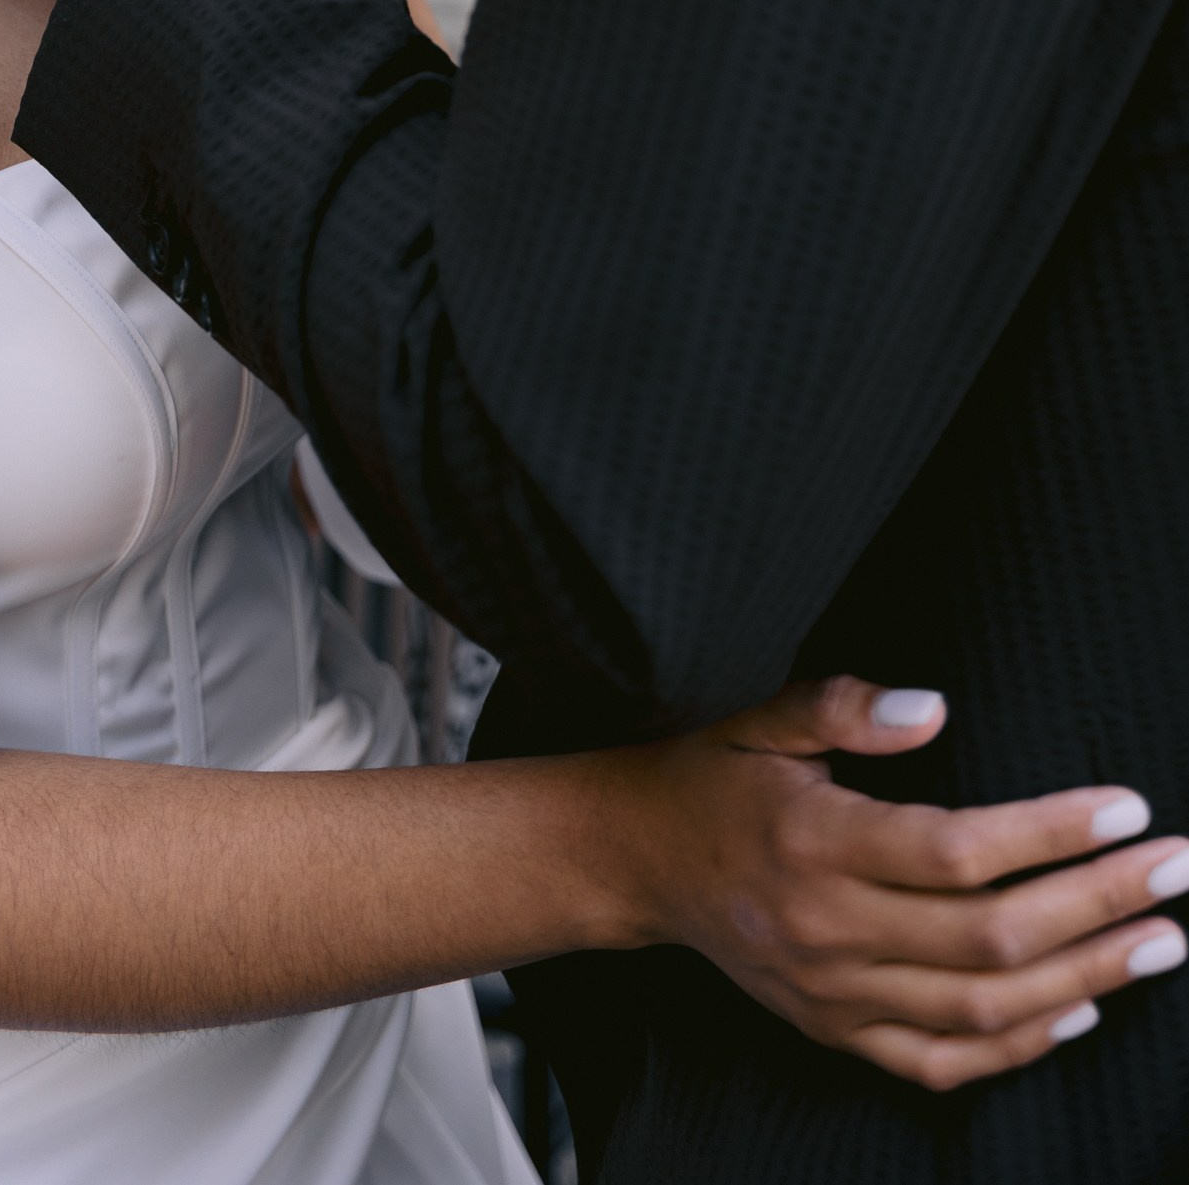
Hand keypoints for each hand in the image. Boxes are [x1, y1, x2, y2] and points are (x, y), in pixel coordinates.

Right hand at [591, 676, 1186, 1088]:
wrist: (633, 860)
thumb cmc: (708, 775)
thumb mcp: (759, 717)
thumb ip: (843, 705)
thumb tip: (934, 707)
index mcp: (814, 842)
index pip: (959, 849)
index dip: (1052, 833)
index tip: (1127, 807)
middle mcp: (828, 929)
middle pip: (991, 936)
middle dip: (1099, 905)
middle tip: (1176, 870)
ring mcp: (833, 993)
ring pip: (982, 1009)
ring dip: (1086, 977)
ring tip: (1161, 943)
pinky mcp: (835, 1031)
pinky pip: (941, 1062)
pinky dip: (1019, 1048)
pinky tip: (1078, 1011)